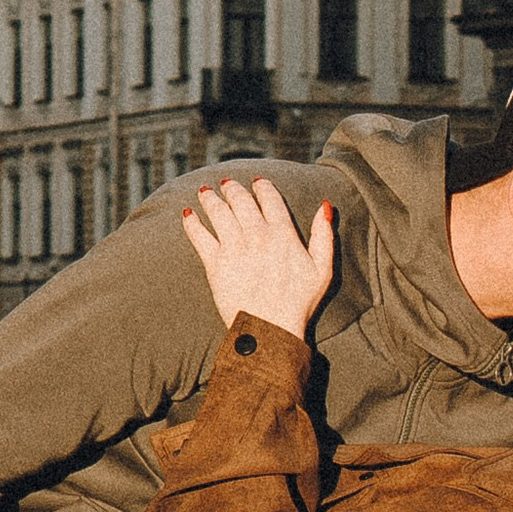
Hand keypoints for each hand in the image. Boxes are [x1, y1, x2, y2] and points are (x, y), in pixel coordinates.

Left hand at [182, 176, 335, 340]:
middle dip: (232, 188)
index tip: (257, 182)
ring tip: (205, 193)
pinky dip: (191, 222)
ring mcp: (234, 247)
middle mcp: (257, 235)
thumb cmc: (299, 303)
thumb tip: (324, 205)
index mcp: (283, 233)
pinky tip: (187, 214)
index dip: (262, 187)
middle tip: (226, 183)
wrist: (270, 329)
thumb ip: (324, 235)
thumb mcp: (322, 269)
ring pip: (218, 212)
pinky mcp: (215, 263)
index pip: (270, 199)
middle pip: (241, 200)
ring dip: (210, 199)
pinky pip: (199, 235)